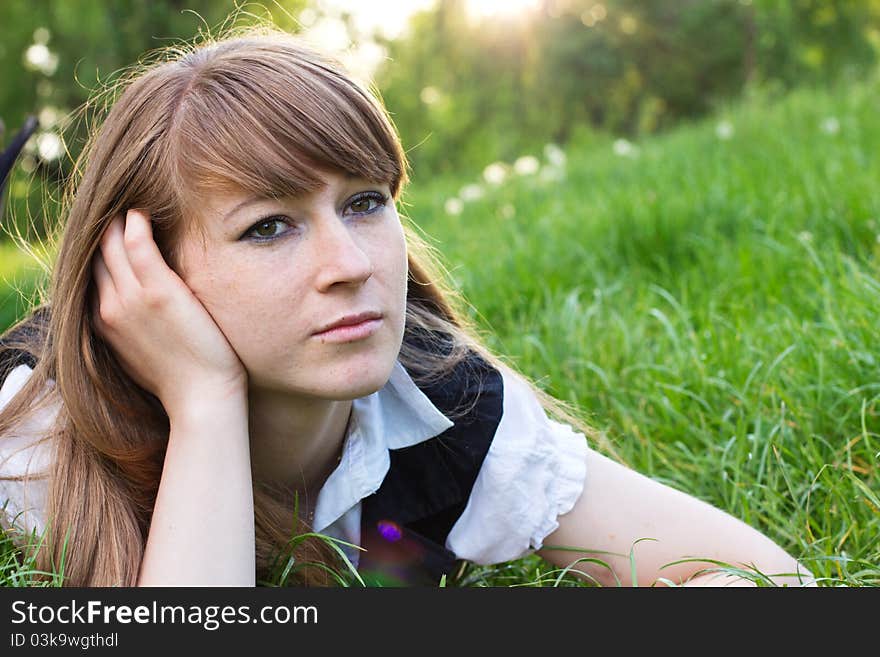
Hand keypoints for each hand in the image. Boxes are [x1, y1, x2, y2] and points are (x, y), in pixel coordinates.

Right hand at [92, 209, 246, 415]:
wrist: (201, 399)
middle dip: (104, 230)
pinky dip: (136, 224)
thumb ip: (133, 328)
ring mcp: (132, 299)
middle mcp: (110, 307)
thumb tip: (140, 314)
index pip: (92, 273)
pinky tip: (142, 212)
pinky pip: (138, 245)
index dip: (99, 250)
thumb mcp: (143, 352)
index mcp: (104, 322)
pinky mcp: (159, 292)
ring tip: (131, 203)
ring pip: (112, 245)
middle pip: (97, 255)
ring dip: (117, 221)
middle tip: (117, 207)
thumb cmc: (183, 379)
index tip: (110, 232)